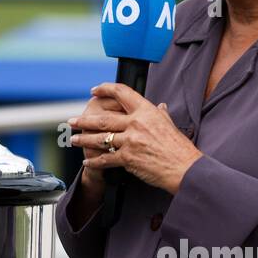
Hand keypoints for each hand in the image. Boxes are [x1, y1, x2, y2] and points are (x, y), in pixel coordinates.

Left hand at [67, 83, 203, 194]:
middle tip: (72, 121)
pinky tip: (88, 162)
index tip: (94, 91)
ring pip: (100, 138)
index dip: (105, 89)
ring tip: (74, 140)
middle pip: (103, 119)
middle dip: (84, 121)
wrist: (184, 168)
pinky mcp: (128, 158)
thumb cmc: (179, 148)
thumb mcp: (170, 125)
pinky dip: (95, 161)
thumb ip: (161, 114)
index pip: (122, 93)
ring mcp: (130, 141)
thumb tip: (160, 106)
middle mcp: (136, 123)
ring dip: (84, 140)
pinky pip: (106, 158)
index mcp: (146, 111)